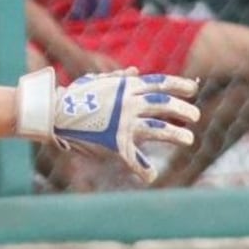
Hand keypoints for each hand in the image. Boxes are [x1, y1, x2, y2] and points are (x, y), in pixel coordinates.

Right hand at [15, 67, 200, 183]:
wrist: (54, 115)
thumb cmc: (74, 97)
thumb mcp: (97, 82)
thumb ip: (119, 79)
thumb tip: (137, 72)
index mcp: (126, 88)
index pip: (160, 83)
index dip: (179, 85)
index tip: (193, 89)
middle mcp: (129, 104)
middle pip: (165, 105)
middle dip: (184, 110)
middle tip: (194, 116)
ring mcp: (124, 124)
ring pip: (158, 129)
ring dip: (176, 134)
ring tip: (188, 139)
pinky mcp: (115, 144)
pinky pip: (135, 160)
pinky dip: (144, 170)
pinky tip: (151, 176)